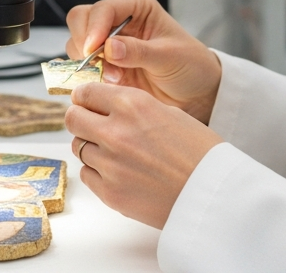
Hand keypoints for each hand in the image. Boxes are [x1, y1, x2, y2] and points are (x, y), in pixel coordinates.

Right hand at [65, 0, 221, 123]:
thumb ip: (139, 51)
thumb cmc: (190, 65)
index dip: (94, 27)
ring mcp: (108, 45)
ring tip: (115, 79)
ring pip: (77, 45)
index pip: (103, 9)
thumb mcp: (169, 57)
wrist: (195, 93)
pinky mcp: (104, 66)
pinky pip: (81, 67)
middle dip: (84, 43)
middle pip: (81, 20)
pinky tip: (106, 85)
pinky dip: (86, 77)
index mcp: (137, 7)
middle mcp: (118, 22)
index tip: (93, 49)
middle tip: (99, 66)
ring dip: (88, 64)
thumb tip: (110, 47)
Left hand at [66, 82, 223, 228]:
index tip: (88, 102)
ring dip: (91, 147)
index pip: (85, 92)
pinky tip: (120, 172)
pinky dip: (97, 172)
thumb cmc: (199, 153)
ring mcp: (109, 164)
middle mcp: (115, 131)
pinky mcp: (109, 192)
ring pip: (78, 147)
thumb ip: (134, 108)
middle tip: (92, 125)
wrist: (213, 194)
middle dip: (80, 119)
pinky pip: (87, 174)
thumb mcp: (169, 113)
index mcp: (132, 105)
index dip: (85, 97)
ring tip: (115, 152)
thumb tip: (107, 106)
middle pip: (72, 118)